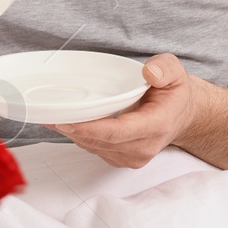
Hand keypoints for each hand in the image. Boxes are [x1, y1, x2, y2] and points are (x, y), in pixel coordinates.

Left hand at [49, 54, 203, 167]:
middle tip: (47, 114)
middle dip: (72, 129)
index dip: (89, 128)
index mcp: (156, 126)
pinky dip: (80, 137)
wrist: (181, 115)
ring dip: (72, 134)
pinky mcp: (122, 159)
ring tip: (50, 116)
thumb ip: (164, 68)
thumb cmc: (174, 93)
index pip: (117, 132)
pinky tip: (67, 123)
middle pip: (100, 142)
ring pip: (94, 147)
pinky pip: (95, 149)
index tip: (65, 121)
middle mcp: (143, 147)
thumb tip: (149, 73)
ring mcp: (133, 157)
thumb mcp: (175, 72)